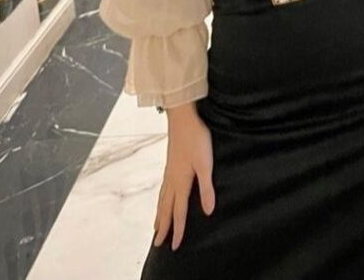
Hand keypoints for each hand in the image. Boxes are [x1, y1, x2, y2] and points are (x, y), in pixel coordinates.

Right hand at [153, 108, 215, 251]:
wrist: (182, 117)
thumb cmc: (196, 139)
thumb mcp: (205, 164)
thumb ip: (207, 188)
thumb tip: (207, 211)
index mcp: (181, 182)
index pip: (178, 211)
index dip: (177, 229)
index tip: (174, 246)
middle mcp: (172, 179)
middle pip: (166, 208)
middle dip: (162, 226)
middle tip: (157, 243)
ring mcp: (169, 171)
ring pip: (162, 198)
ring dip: (159, 214)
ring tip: (155, 225)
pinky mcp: (170, 163)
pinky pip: (162, 188)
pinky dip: (160, 199)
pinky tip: (162, 196)